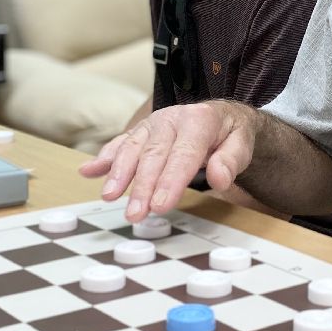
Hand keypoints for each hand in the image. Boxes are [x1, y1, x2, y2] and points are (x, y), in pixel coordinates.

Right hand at [79, 102, 256, 220]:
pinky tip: (88, 171)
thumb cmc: (231, 134)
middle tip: (135, 214)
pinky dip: (104, 158)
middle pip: (153, 155)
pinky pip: (120, 144)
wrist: (221, 116)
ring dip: (118, 174)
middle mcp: (171, 118)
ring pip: (132, 149)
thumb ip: (231, 160)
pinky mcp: (140, 132)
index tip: (160, 205)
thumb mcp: (243, 143)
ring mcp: (152, 124)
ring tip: (109, 196)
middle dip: (141, 186)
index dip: (170, 181)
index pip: (183, 154)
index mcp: (198, 120)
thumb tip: (219, 178)